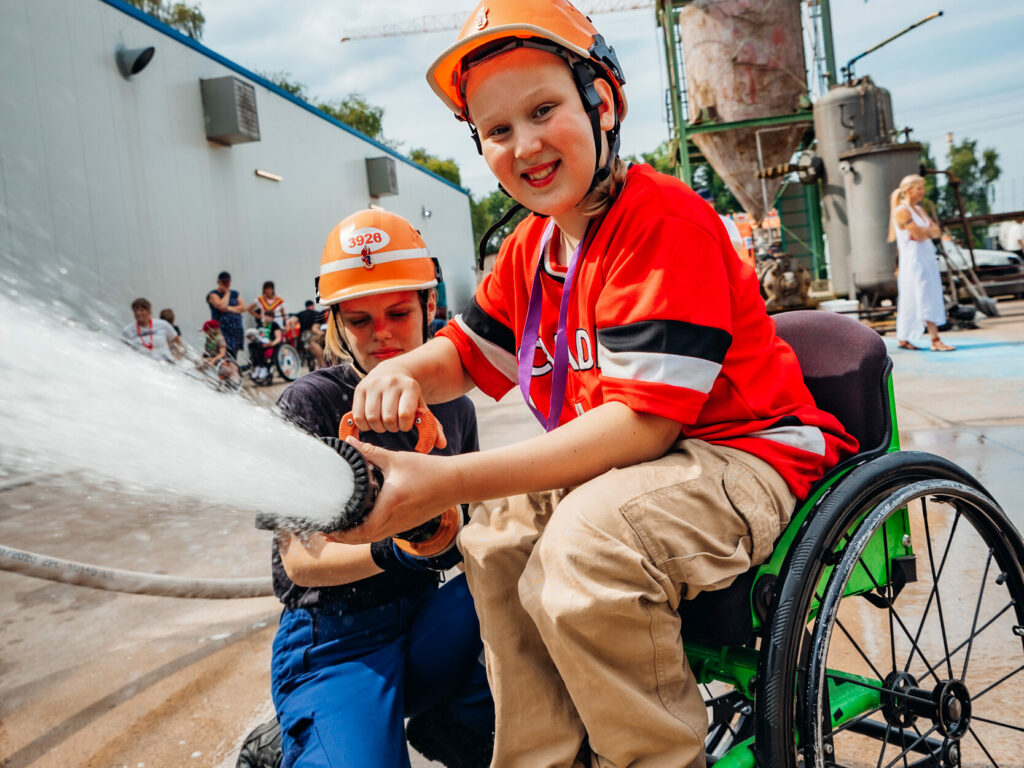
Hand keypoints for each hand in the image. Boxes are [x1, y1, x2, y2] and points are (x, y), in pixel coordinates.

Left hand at [324, 438, 456, 542]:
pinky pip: (383, 533)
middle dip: (344, 538)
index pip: (362, 530)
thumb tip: (349, 441)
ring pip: (373, 538)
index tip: (327, 527)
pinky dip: (369, 533)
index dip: (343, 533)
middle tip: (326, 530)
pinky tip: (361, 525)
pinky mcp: (408, 524)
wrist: (454, 482)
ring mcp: (403, 525)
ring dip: (356, 537)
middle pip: (364, 539)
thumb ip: (371, 452)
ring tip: (340, 529)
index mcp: (390, 504)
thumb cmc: (428, 470)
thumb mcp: (397, 459)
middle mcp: (396, 519)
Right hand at [351, 362, 446, 447]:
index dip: (404, 426)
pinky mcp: (360, 389)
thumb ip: (431, 426)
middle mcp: (391, 383)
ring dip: (378, 427)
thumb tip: (442, 444)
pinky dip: (365, 425)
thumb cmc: (408, 396)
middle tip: (394, 424)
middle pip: (388, 419)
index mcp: (410, 387)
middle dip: (392, 428)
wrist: (391, 372)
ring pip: (372, 418)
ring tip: (383, 423)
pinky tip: (372, 421)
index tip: (405, 424)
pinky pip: (359, 416)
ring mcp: (374, 385)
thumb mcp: (421, 406)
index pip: (405, 415)